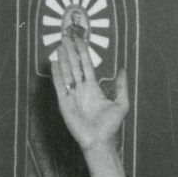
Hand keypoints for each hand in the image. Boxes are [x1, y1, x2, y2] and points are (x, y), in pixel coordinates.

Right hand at [46, 33, 132, 176]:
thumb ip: (121, 86)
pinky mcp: (64, 103)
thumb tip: (123, 69)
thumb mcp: (122, 103)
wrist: (100, 141)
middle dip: (71, 50)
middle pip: (74, 65)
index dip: (83, 52)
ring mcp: (72, 95)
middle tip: (67, 35)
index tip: (80, 39)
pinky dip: (57, 74)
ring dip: (63, 59)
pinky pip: (59, 86)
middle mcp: (81, 89)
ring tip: (60, 45)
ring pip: (66, 73)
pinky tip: (54, 63)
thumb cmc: (110, 125)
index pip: (86, 65)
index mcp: (93, 88)